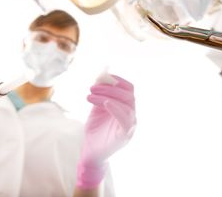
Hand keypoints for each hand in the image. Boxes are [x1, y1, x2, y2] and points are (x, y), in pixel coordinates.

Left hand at [76, 74, 135, 188]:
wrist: (90, 151)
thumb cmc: (95, 128)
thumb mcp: (97, 105)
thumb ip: (101, 90)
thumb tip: (104, 69)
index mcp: (126, 106)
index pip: (129, 88)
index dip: (118, 80)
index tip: (103, 76)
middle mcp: (131, 115)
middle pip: (128, 95)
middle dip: (109, 88)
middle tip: (92, 87)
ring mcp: (130, 126)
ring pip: (127, 105)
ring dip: (108, 96)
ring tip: (90, 95)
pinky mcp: (125, 136)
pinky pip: (126, 120)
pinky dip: (117, 109)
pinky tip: (105, 103)